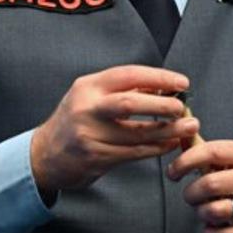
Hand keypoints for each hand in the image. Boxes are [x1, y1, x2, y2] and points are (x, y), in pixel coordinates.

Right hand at [30, 65, 197, 192]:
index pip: (128, 75)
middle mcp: (86, 108)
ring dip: (167, 130)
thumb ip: (123, 90)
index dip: (159, 78)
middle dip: (162, 105)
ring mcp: (90, 134)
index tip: (181, 83)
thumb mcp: (91, 96)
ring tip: (187, 127)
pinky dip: (156, 148)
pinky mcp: (96, 157)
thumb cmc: (75, 121)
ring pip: (137, 133)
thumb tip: (163, 87)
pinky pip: (134, 152)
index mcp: (89, 86)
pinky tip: (170, 143)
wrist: (45, 155)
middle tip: (183, 108)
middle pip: (130, 103)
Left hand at [167, 140, 232, 232]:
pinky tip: (213, 228)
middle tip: (191, 196)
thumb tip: (182, 139)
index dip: (186, 161)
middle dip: (191, 193)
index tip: (174, 171)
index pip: (212, 151)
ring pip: (214, 210)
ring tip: (205, 212)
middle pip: (210, 183)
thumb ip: (214, 153)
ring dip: (201, 214)